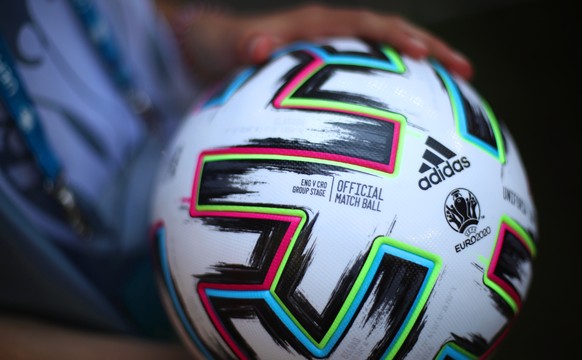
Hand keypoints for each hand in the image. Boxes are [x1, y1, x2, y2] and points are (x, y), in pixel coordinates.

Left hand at [161, 3, 472, 83]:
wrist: (211, 47)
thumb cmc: (220, 46)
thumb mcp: (226, 45)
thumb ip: (244, 45)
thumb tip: (259, 47)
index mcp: (315, 24)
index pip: (367, 26)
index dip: (399, 37)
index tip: (429, 54)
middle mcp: (330, 33)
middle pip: (391, 35)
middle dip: (430, 49)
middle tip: (466, 72)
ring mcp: (332, 52)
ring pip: (385, 56)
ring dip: (419, 68)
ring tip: (455, 93)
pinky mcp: (328, 70)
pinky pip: (368, 76)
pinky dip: (393, 87)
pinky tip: (408, 117)